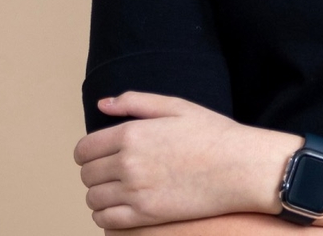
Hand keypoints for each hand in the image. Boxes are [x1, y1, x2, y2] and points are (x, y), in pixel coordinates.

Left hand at [73, 92, 297, 229]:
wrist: (238, 166)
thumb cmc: (210, 133)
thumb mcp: (175, 106)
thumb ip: (135, 102)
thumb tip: (103, 104)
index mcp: (132, 133)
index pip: (84, 149)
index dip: (87, 152)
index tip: (99, 153)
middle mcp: (129, 164)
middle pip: (86, 175)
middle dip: (94, 171)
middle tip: (112, 169)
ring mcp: (136, 193)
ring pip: (93, 200)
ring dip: (100, 193)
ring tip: (117, 187)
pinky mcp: (146, 216)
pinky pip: (107, 222)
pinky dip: (107, 215)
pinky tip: (123, 205)